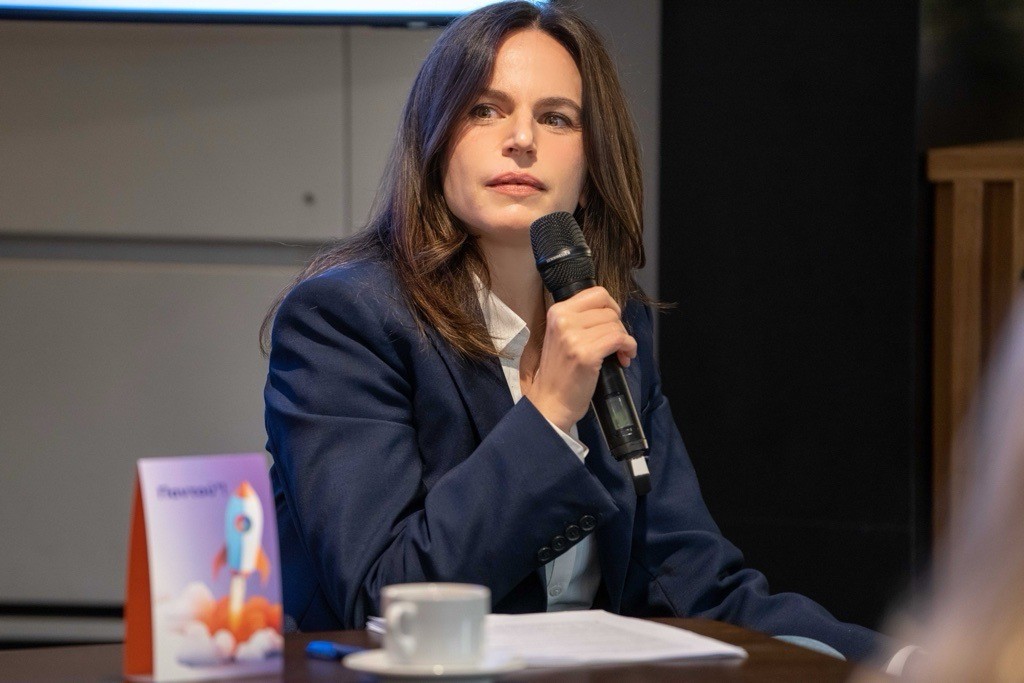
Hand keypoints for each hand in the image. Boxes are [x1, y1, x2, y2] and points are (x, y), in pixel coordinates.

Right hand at [524, 287, 636, 432]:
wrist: (551, 401)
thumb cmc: (559, 372)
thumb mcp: (561, 335)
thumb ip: (579, 318)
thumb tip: (610, 311)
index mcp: (557, 312)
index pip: (597, 293)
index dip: (611, 307)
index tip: (613, 322)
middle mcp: (563, 321)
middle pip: (609, 310)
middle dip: (618, 327)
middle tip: (615, 343)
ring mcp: (574, 337)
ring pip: (616, 325)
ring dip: (624, 340)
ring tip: (619, 354)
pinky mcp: (586, 354)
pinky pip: (619, 339)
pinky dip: (629, 348)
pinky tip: (624, 357)